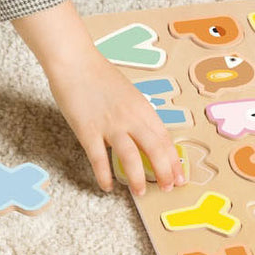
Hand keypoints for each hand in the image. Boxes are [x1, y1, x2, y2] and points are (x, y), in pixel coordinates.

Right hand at [12, 0, 184, 194]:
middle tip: (168, 188)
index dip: (173, 160)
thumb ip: (137, 113)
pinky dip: (104, 176)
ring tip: (141, 192)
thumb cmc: (99, 75)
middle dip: (164, 172)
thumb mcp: (128, 93)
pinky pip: (99, 159)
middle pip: (155, 149)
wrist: (75, 61)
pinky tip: (107, 187)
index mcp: (142, 107)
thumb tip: (147, 134)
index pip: (164, 138)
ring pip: (131, 158)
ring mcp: (110, 125)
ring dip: (138, 178)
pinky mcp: (88, 130)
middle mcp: (131, 117)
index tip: (179, 176)